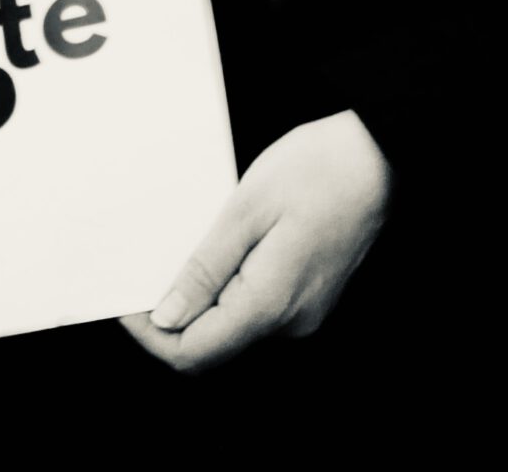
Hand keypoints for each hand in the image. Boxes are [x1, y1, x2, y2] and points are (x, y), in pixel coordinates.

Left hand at [119, 110, 391, 374]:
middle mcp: (289, 322)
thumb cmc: (320, 169)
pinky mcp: (308, 296)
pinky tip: (221, 247)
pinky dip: (227, 288)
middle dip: (171, 316)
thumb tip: (166, 316)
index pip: (193, 353)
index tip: (128, 300)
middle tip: (149, 267)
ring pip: (232, 326)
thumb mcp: (247, 209)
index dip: (150, 335)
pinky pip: (255, 308)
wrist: (380, 155)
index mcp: (270, 304)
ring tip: (186, 247)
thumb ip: (205, 269)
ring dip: (200, 298)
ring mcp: (303, 312)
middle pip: (211, 345)